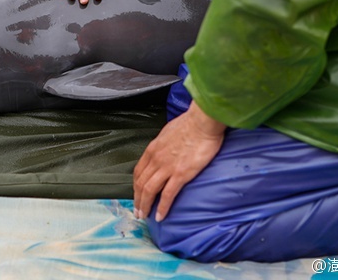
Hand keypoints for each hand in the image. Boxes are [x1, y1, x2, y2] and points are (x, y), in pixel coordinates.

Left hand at [133, 101, 225, 221]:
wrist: (202, 121)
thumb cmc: (190, 123)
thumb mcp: (169, 132)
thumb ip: (164, 144)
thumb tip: (166, 149)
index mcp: (153, 149)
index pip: (138, 171)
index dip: (135, 186)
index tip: (137, 194)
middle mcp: (156, 159)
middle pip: (140, 183)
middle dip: (137, 199)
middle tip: (138, 211)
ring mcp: (167, 167)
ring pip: (149, 191)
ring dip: (145, 205)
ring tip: (145, 216)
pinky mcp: (180, 174)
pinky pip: (167, 195)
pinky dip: (162, 207)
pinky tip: (160, 216)